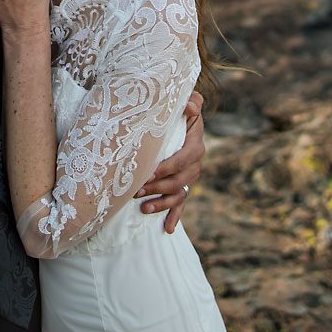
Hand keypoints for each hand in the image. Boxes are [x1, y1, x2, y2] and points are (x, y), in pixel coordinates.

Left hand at [135, 91, 204, 231]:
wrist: (177, 119)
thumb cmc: (175, 111)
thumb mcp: (181, 104)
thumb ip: (190, 102)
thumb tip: (191, 105)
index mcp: (195, 143)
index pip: (183, 158)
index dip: (167, 167)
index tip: (149, 172)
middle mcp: (195, 161)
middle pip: (179, 180)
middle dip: (158, 187)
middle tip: (136, 190)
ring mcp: (190, 176)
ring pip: (178, 193)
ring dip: (162, 203)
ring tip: (143, 208)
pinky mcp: (183, 186)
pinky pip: (181, 204)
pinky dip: (174, 217)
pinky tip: (167, 229)